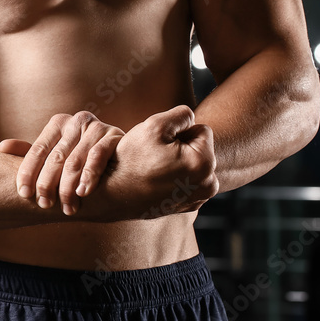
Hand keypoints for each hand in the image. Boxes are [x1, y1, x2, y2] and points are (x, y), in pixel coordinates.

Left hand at [0, 111, 124, 215]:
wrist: (124, 157)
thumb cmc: (82, 157)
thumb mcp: (56, 153)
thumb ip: (31, 153)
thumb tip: (1, 147)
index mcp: (57, 124)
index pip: (37, 150)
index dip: (28, 173)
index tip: (23, 194)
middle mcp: (75, 121)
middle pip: (55, 157)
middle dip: (48, 184)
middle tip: (44, 205)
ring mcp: (95, 127)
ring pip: (74, 161)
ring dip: (68, 187)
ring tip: (66, 207)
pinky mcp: (113, 136)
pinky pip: (97, 157)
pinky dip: (89, 176)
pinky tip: (83, 193)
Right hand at [77, 105, 218, 221]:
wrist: (111, 196)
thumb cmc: (131, 160)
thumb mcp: (154, 125)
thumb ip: (181, 114)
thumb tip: (192, 119)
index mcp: (204, 163)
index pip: (203, 130)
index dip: (179, 131)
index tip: (160, 143)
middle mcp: (208, 184)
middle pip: (200, 150)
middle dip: (181, 148)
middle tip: (154, 157)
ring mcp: (198, 198)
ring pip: (193, 166)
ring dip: (179, 163)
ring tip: (154, 169)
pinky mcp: (188, 206)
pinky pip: (186, 183)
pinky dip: (174, 179)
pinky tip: (155, 181)